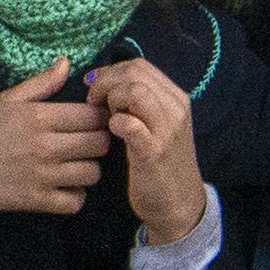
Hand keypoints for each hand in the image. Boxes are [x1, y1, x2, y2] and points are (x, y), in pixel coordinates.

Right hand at [0, 61, 111, 216]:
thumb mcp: (7, 98)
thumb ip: (41, 83)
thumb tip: (66, 63)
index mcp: (39, 117)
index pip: (93, 116)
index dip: (99, 116)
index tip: (92, 119)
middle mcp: (44, 146)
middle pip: (99, 144)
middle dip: (98, 140)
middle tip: (86, 141)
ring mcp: (41, 176)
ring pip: (92, 174)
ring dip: (88, 168)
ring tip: (75, 163)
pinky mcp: (35, 201)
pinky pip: (75, 202)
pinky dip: (75, 196)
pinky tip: (65, 186)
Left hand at [93, 56, 205, 243]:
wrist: (178, 204)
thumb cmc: (159, 163)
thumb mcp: (157, 125)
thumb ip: (139, 102)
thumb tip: (104, 80)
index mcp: (175, 99)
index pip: (140, 65)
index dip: (110, 71)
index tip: (94, 88)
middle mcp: (175, 109)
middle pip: (134, 73)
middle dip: (105, 82)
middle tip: (92, 102)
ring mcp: (167, 129)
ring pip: (134, 91)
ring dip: (110, 99)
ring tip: (102, 116)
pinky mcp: (153, 151)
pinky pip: (129, 123)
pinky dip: (114, 122)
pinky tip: (111, 132)